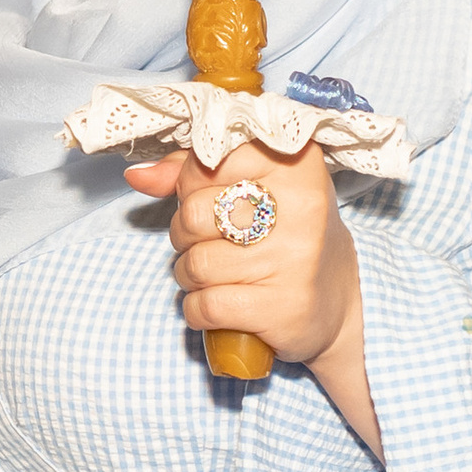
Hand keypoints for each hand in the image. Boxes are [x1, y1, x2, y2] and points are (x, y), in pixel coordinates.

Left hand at [125, 137, 381, 454]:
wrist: (334, 304)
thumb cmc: (282, 233)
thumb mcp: (252, 188)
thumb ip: (192, 172)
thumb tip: (136, 176)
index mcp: (295, 163)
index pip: (206, 161)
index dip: (192, 184)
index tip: (214, 198)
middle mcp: (301, 206)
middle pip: (193, 214)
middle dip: (185, 233)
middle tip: (211, 242)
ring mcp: (293, 259)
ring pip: (194, 264)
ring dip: (190, 275)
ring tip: (216, 275)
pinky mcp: (282, 307)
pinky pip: (204, 305)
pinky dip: (198, 310)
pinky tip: (219, 305)